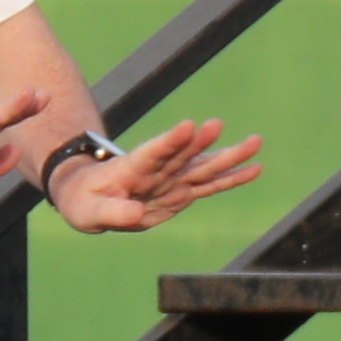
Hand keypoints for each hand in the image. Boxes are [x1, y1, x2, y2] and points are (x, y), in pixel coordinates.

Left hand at [50, 116, 265, 232]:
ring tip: (255, 142)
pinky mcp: (181, 192)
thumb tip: (135, 214)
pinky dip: (230, 178)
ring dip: (227, 156)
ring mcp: (171, 180)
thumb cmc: (85, 202)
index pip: (151, 153)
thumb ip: (112, 212)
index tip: (187, 125)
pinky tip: (254, 168)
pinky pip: (209, 185)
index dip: (168, 141)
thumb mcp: (89, 212)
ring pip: (201, 167)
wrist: (90, 198)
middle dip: (201, 142)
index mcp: (130, 169)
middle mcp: (156, 170)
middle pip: (181, 155)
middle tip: (218, 125)